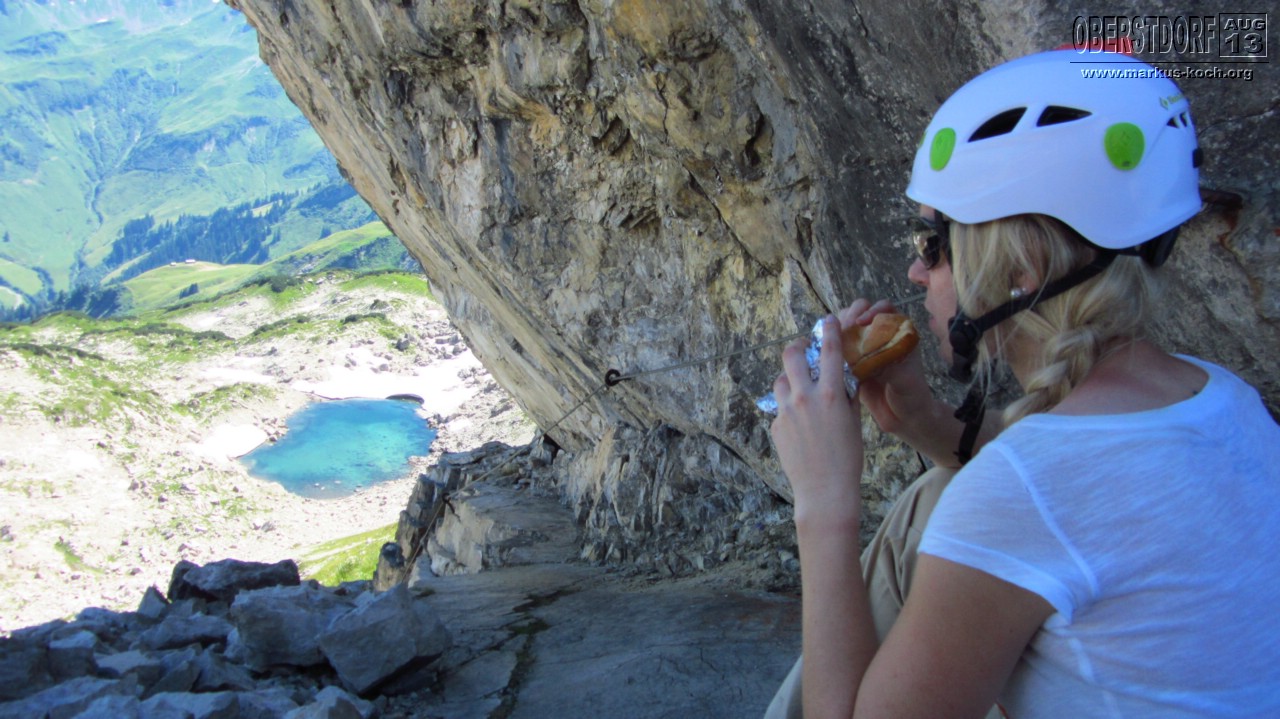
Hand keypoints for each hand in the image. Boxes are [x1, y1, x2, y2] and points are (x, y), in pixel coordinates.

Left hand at [770, 315, 862, 522]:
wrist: (825, 490)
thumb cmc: (847, 457)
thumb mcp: (853, 421)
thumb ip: (846, 396)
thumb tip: (843, 379)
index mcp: (831, 394)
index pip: (829, 350)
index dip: (829, 330)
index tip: (828, 320)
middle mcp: (805, 397)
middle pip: (791, 355)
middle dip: (796, 348)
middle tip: (802, 351)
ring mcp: (786, 411)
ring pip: (781, 381)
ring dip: (790, 380)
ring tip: (801, 391)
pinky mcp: (775, 426)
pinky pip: (779, 408)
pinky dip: (788, 409)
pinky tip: (800, 426)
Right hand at [838, 299, 934, 437]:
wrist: (905, 420)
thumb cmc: (912, 396)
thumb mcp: (905, 378)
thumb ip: (888, 363)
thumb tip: (868, 353)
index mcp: (898, 332)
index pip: (883, 308)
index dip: (871, 310)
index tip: (861, 322)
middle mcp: (880, 336)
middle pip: (859, 314)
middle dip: (849, 318)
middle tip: (843, 332)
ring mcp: (864, 349)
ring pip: (846, 330)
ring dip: (837, 332)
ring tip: (831, 342)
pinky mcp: (852, 364)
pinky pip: (838, 350)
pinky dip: (830, 350)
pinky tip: (824, 355)